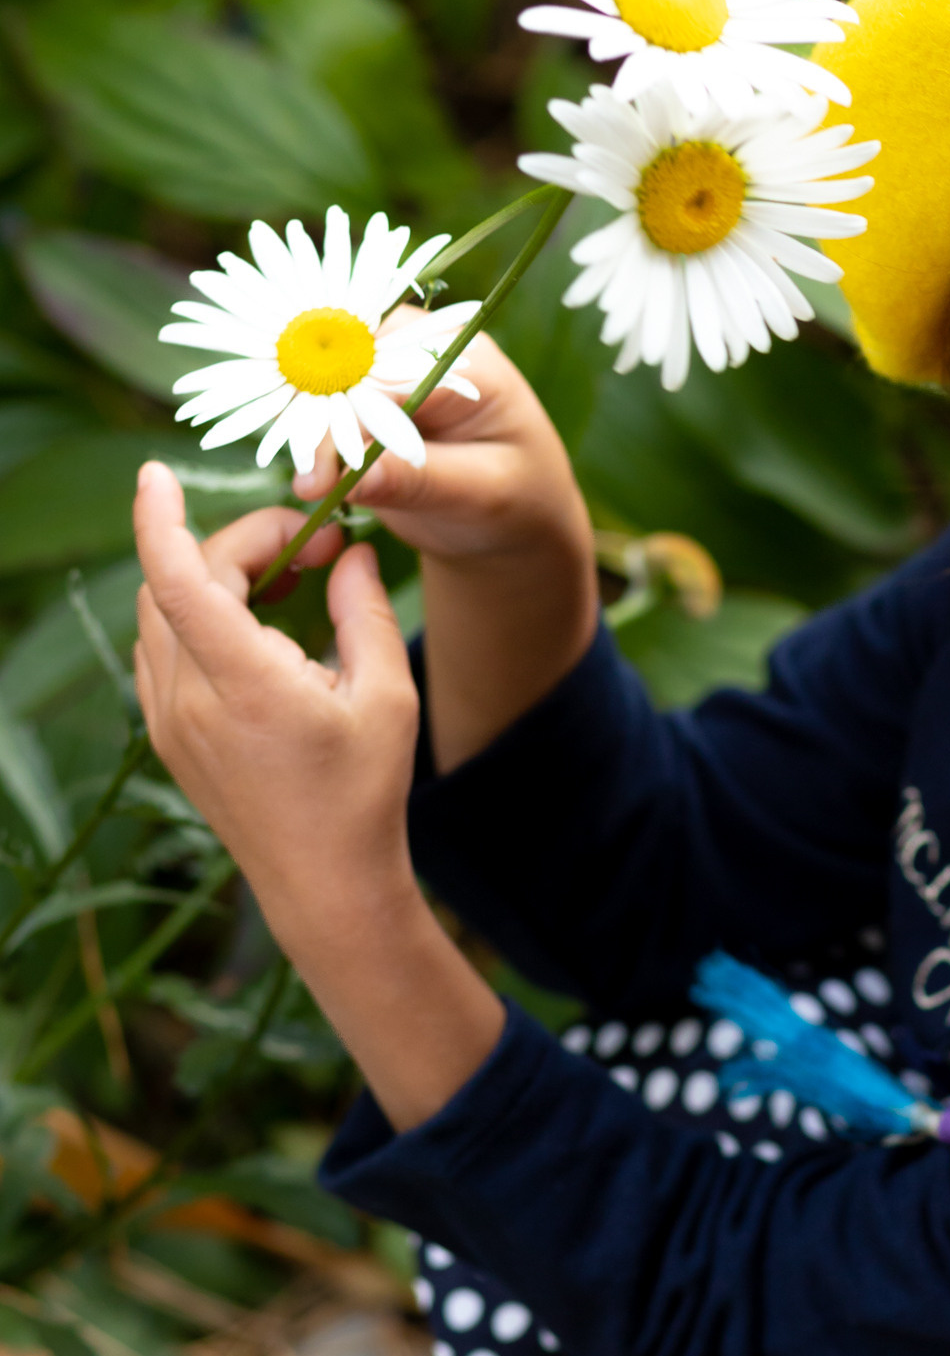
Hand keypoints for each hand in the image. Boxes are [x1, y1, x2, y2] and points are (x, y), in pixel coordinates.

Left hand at [131, 465, 504, 1128]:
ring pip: (163, 612)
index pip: (176, 578)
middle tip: (312, 543)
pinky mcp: (168, 735)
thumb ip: (361, 608)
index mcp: (244, 684)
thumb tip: (347, 549)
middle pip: (177, 581)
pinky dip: (198, 614)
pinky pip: (163, 648)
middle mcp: (189, 699)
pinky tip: (257, 621)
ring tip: (291, 577)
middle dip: (238, 543)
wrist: (326, 886)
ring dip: (214, 576)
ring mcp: (169, 720)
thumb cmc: (366, 794)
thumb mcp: (386, 695)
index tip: (157, 468)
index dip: (157, 515)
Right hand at [292, 334, 598, 776]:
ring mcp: (385, 370)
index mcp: (464, 356)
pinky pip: (314, 404)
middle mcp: (419, 349)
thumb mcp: (481, 494)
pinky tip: (297, 471)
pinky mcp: (359, 398)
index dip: (348, 419)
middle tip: (305, 485)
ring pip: (318, 381)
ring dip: (296, 424)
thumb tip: (351, 478)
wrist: (510, 521)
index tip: (318, 475)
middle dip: (313, 419)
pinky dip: (297, 433)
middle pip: (344, 363)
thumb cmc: (516, 503)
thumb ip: (417, 480)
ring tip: (304, 486)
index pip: (388, 373)